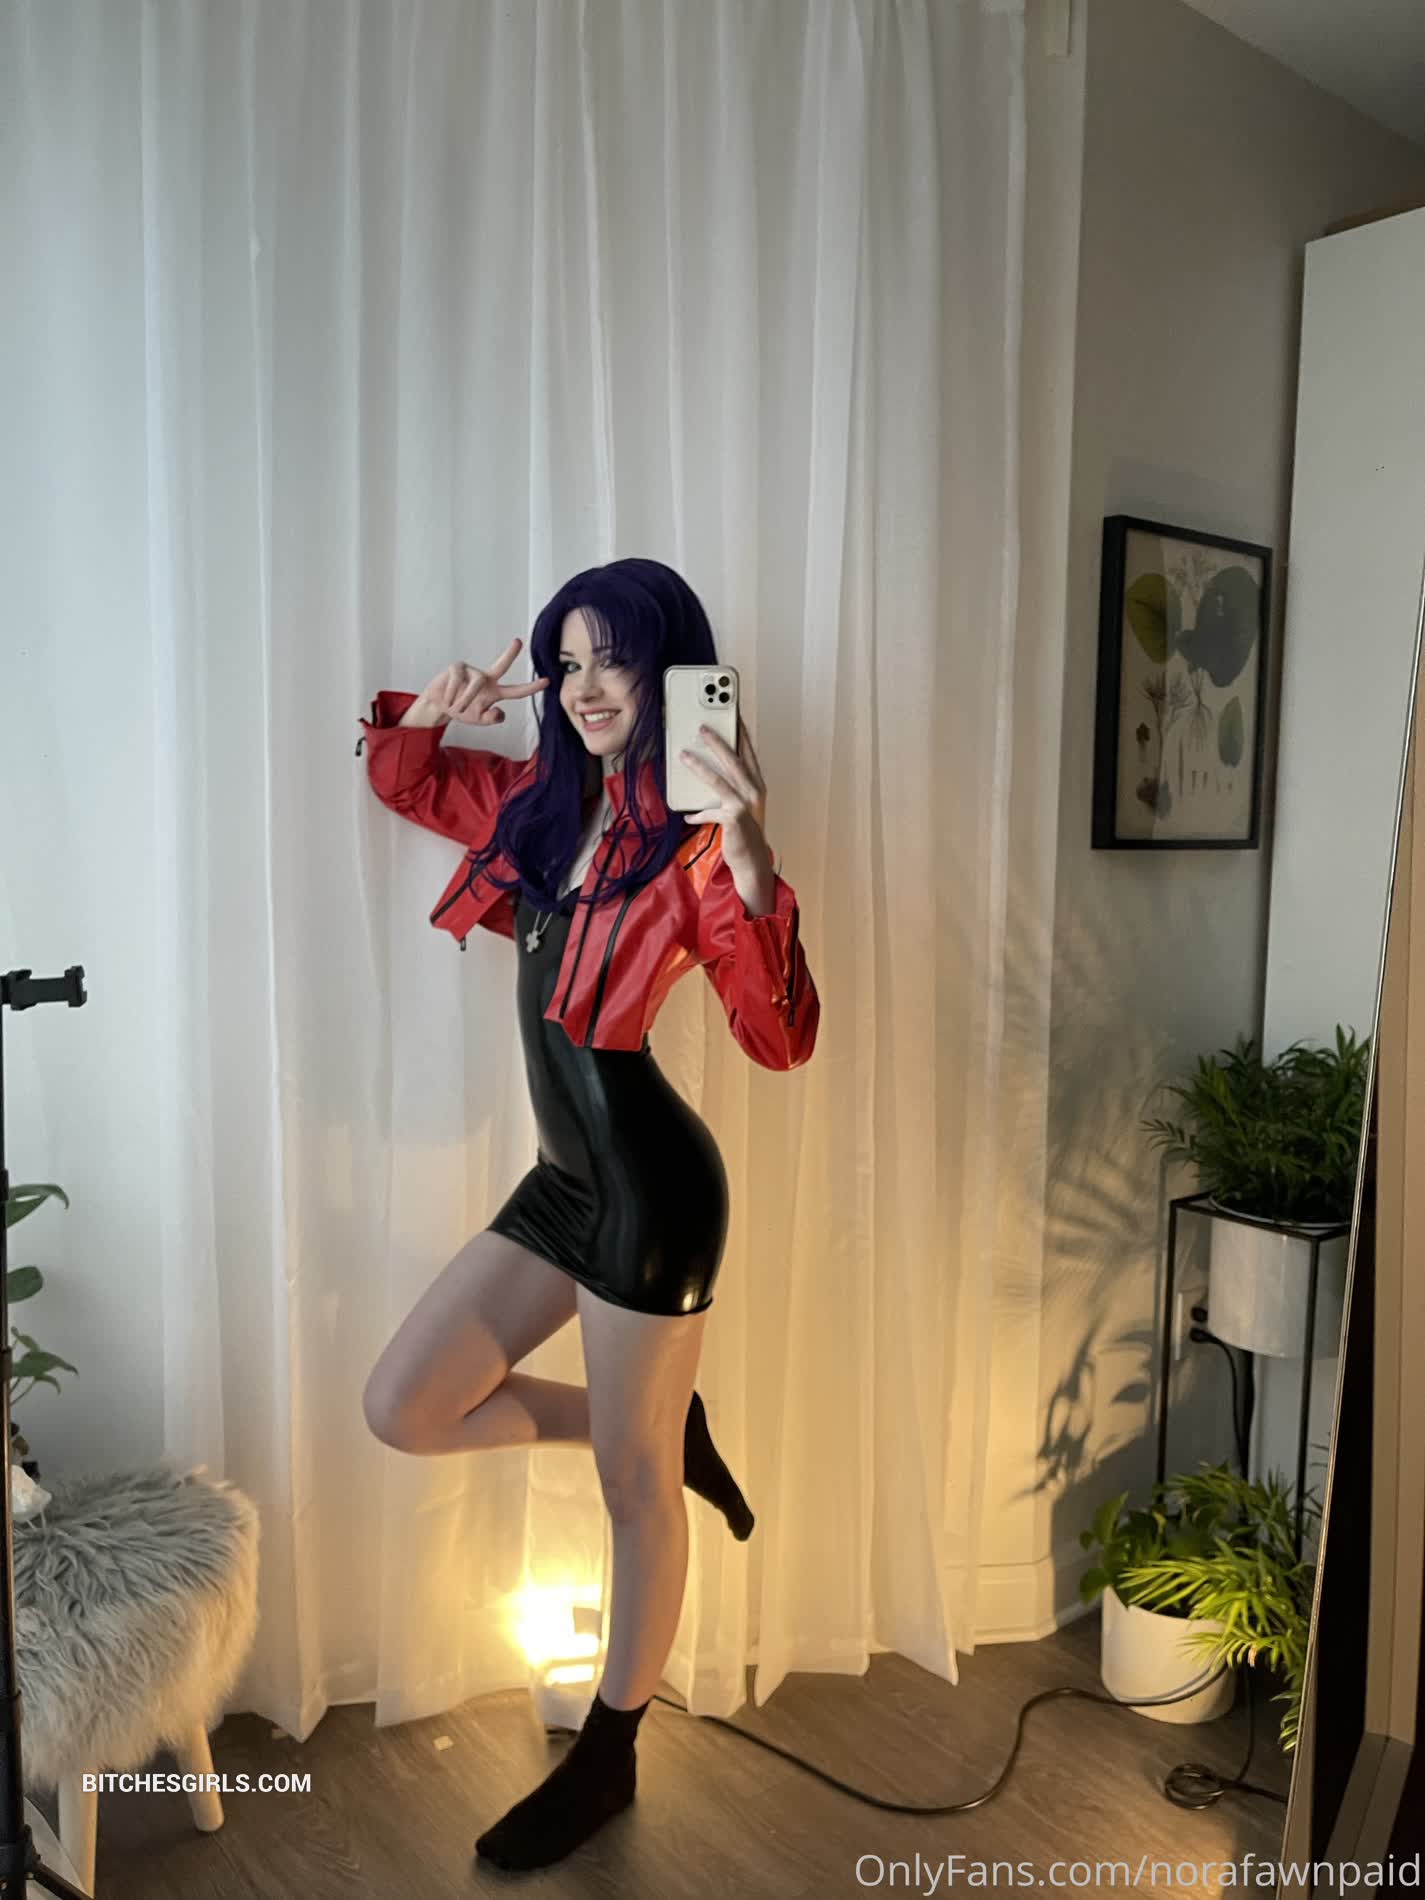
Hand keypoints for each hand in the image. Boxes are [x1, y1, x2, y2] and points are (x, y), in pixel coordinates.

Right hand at [419, 641, 549, 726]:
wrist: (440, 706)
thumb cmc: (462, 710)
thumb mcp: (478, 720)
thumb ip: (491, 719)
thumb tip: (500, 713)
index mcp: (495, 692)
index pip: (516, 691)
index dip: (531, 687)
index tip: (547, 680)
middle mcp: (486, 679)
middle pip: (501, 666)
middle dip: (510, 654)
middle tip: (518, 642)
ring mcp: (471, 672)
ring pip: (474, 686)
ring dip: (464, 701)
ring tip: (456, 708)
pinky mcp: (457, 668)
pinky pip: (457, 681)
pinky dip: (452, 694)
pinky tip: (448, 699)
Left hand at [678, 714, 776, 909]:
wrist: (753, 862)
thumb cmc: (744, 832)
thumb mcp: (740, 805)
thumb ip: (728, 788)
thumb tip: (705, 769)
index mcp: (757, 785)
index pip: (749, 752)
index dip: (741, 732)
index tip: (732, 713)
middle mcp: (754, 792)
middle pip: (734, 760)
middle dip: (717, 741)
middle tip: (701, 726)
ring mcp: (745, 806)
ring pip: (720, 779)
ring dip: (700, 766)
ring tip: (683, 754)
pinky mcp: (734, 820)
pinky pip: (710, 811)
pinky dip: (698, 814)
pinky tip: (687, 816)